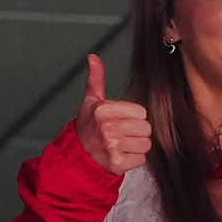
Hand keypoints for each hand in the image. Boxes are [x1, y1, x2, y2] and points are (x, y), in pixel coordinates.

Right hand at [75, 54, 152, 174]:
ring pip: (145, 144)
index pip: (141, 113)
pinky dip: (132, 160)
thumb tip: (93, 57)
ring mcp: (112, 146)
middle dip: (136, 133)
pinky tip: (120, 156)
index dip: (133, 117)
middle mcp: (108, 127)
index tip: (119, 121)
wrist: (76, 155)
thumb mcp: (90, 101)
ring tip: (121, 146)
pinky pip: (140, 159)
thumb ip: (96, 79)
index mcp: (104, 110)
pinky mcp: (117, 163)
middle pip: (146, 129)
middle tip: (121, 135)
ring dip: (135, 147)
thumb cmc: (87, 127)